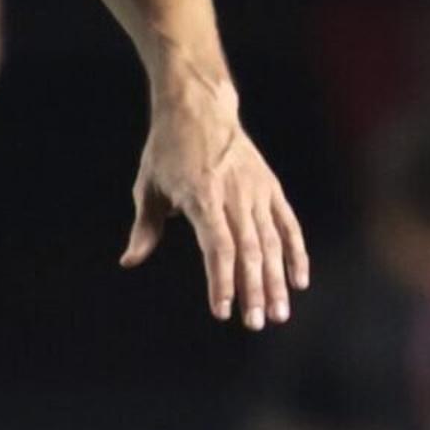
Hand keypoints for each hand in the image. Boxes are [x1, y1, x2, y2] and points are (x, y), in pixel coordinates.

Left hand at [123, 75, 309, 328]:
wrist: (199, 105)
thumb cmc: (167, 148)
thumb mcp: (148, 185)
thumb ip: (144, 227)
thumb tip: (130, 261)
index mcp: (201, 195)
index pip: (217, 247)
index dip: (222, 281)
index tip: (222, 310)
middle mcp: (234, 195)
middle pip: (249, 251)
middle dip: (253, 290)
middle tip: (256, 323)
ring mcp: (256, 191)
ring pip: (271, 243)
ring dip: (276, 281)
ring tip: (278, 313)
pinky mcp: (271, 187)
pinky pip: (288, 224)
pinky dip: (296, 253)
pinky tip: (299, 281)